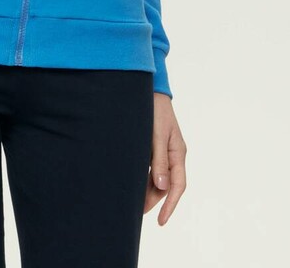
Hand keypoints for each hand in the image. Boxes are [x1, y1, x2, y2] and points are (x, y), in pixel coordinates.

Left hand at [145, 93, 186, 224]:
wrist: (148, 89)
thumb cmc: (154, 110)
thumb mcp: (157, 135)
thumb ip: (159, 160)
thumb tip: (163, 187)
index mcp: (178, 152)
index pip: (178, 186)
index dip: (170, 205)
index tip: (161, 221)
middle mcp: (172, 154)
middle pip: (166, 184)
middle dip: (154, 200)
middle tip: (138, 214)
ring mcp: (163, 150)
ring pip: (158, 177)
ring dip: (148, 190)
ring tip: (133, 202)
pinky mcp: (152, 145)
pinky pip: (151, 167)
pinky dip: (144, 177)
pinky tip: (132, 183)